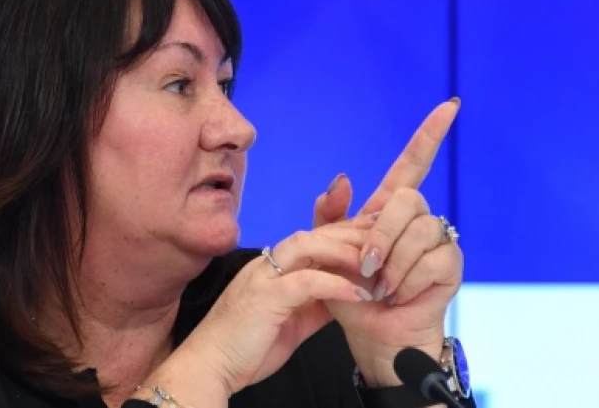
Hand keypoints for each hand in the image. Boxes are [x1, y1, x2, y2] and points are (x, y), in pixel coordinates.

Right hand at [142, 216, 377, 406]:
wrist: (211, 366)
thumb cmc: (247, 346)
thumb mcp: (292, 320)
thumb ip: (317, 303)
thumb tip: (347, 294)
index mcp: (274, 267)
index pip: (315, 237)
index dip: (347, 233)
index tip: (379, 236)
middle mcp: (268, 264)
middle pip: (315, 232)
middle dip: (352, 232)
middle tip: (387, 239)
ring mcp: (263, 277)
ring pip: (307, 245)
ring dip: (345, 251)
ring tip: (376, 264)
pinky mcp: (264, 297)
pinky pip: (305, 281)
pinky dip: (335, 284)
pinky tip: (360, 293)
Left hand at [313, 98, 462, 385]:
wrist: (368, 331)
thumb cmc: (348, 290)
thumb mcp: (326, 249)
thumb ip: (329, 214)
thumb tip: (343, 177)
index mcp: (388, 209)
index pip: (412, 164)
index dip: (429, 135)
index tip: (451, 104)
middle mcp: (417, 219)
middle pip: (407, 199)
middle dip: (382, 233)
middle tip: (366, 266)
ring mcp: (437, 240)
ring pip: (420, 231)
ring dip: (393, 264)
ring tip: (381, 286)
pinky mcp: (450, 265)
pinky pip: (433, 260)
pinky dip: (407, 281)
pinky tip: (399, 294)